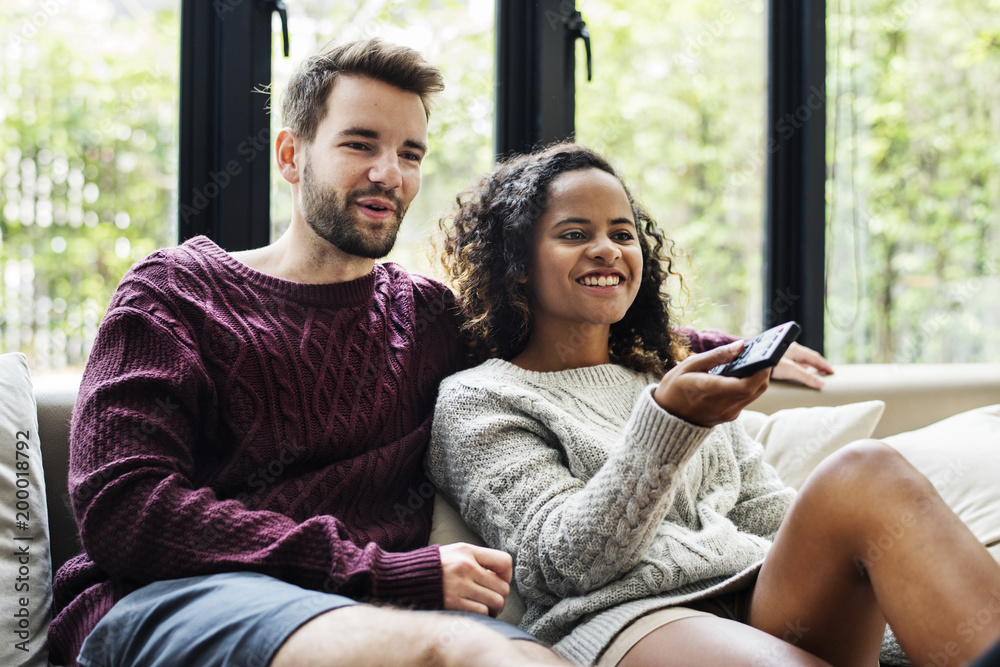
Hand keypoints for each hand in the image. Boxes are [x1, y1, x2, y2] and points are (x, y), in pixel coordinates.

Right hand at [439, 542, 511, 616]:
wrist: (405, 577)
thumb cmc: (434, 566)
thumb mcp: (455, 552)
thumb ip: (477, 559)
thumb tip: (500, 576)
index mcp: (467, 551)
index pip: (505, 562)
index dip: (507, 575)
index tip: (499, 580)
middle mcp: (466, 567)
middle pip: (503, 587)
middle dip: (500, 595)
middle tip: (491, 598)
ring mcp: (460, 586)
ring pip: (495, 602)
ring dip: (493, 608)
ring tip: (485, 607)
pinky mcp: (453, 603)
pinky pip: (482, 612)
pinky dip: (482, 615)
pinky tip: (475, 612)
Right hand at [653, 341, 769, 426]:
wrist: (667, 416)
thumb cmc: (675, 387)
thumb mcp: (689, 365)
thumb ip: (717, 355)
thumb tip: (741, 346)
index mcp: (711, 390)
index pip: (747, 385)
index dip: (761, 370)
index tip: (765, 355)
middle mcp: (723, 405)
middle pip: (757, 388)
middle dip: (763, 370)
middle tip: (762, 353)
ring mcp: (728, 413)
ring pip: (755, 394)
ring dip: (757, 377)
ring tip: (752, 361)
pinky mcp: (730, 416)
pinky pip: (746, 399)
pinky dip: (748, 385)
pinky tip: (741, 374)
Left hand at [770, 342, 833, 389]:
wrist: (750, 360)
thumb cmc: (770, 363)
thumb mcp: (790, 370)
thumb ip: (805, 377)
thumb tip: (821, 384)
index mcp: (795, 350)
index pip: (814, 357)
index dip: (824, 365)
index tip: (832, 371)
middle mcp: (789, 348)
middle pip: (808, 356)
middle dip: (818, 364)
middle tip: (827, 371)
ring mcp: (782, 351)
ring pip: (799, 357)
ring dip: (808, 364)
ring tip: (814, 370)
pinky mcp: (775, 356)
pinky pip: (791, 359)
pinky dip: (798, 364)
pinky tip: (797, 368)